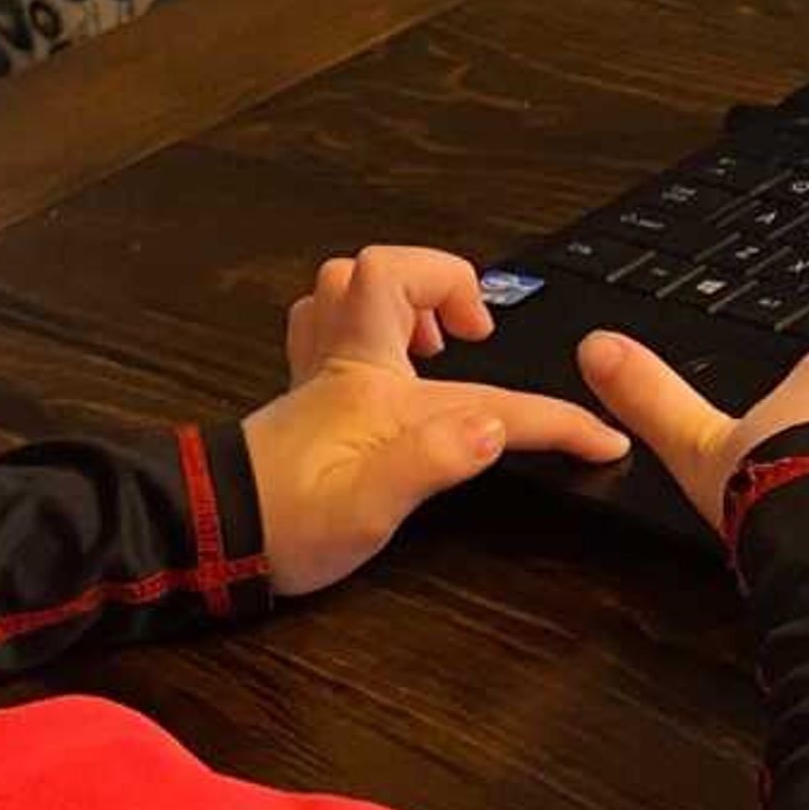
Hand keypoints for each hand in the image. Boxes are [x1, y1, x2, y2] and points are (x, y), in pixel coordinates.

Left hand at [243, 246, 632, 594]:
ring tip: (432, 341)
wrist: (210, 537)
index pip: (485, 394)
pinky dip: (360, 324)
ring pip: (343, 289)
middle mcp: (343, 364)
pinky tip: (386, 365)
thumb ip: (434, 460)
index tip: (598, 440)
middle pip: (380, 272)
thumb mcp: (370, 507)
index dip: (553, 418)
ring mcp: (318, 374)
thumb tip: (494, 426)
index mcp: (372, 383)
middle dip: (440, 282)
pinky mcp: (304, 396)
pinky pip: (326, 323)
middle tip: (472, 334)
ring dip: (395, 296)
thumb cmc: (288, 522)